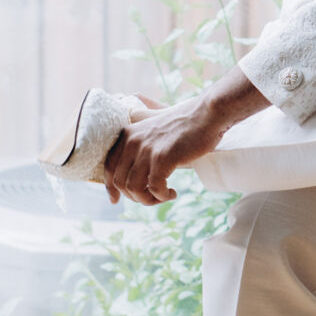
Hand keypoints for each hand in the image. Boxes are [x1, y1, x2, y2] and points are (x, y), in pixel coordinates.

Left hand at [102, 68, 267, 206]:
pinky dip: (162, 196)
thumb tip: (133, 159)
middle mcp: (132, 141)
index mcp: (128, 134)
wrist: (206, 115)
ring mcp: (147, 149)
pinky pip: (154, 188)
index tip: (116, 200)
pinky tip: (172, 193)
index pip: (109, 167)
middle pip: (120, 182)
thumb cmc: (185, 122)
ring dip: (147, 199)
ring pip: (134, 188)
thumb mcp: (155, 124)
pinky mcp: (162, 158)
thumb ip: (141, 136)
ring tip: (162, 197)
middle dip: (134, 197)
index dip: (111, 187)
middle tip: (151, 198)